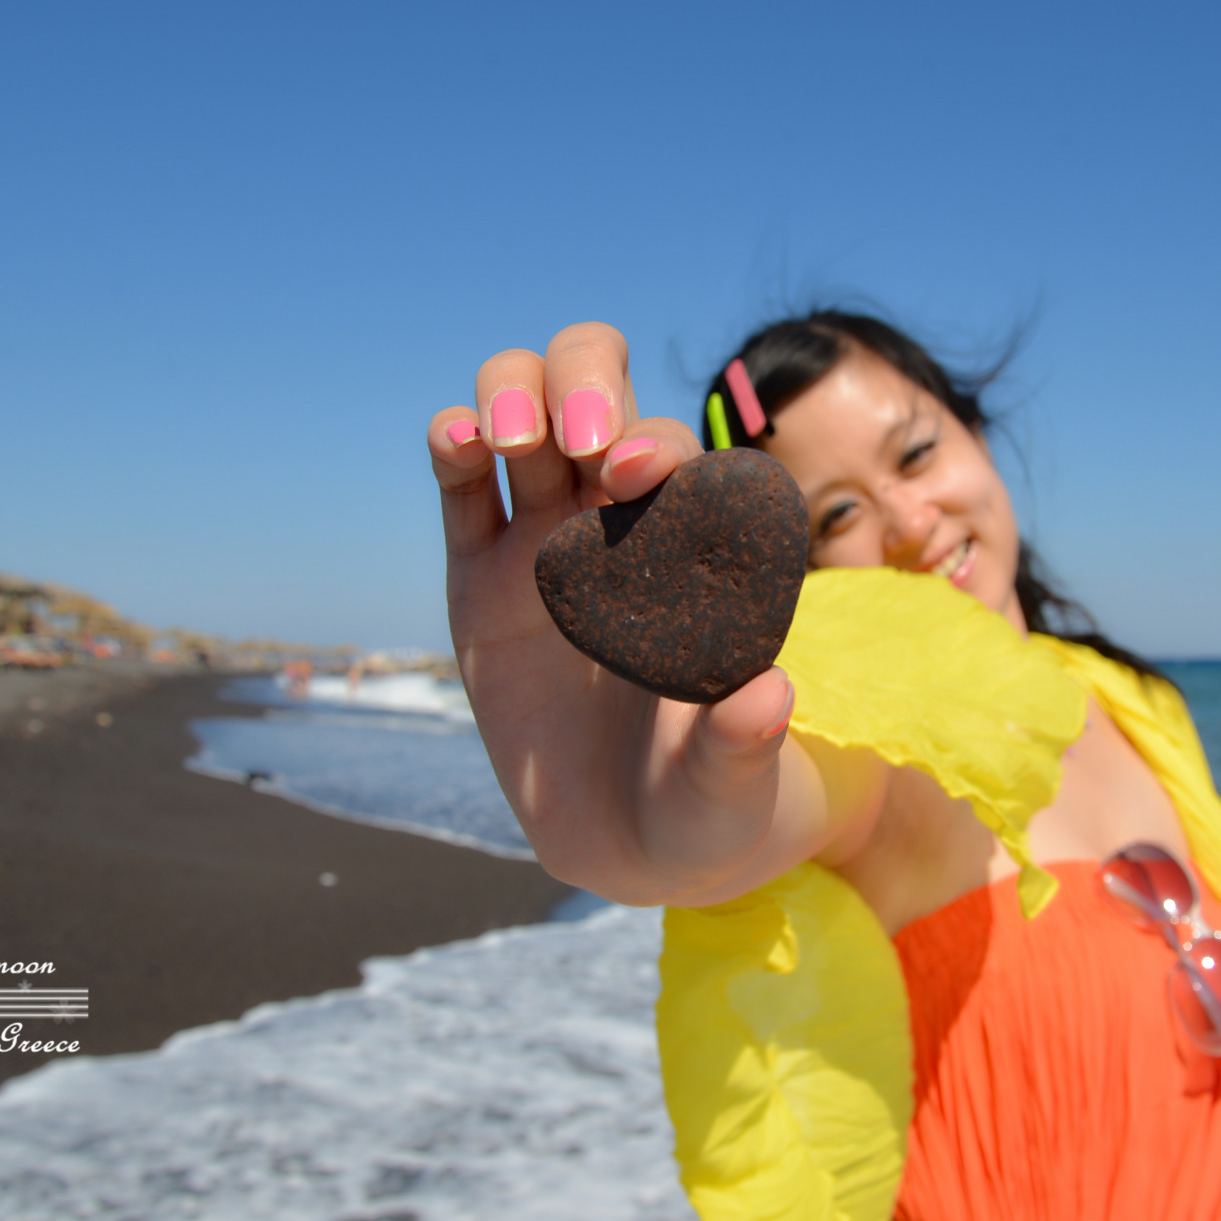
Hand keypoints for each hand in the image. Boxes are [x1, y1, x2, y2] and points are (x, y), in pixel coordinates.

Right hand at [427, 323, 831, 904]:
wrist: (635, 842)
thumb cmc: (707, 799)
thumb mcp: (731, 785)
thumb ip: (744, 744)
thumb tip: (767, 695)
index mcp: (699, 547)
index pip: (681, 454)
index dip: (660, 445)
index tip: (635, 478)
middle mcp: (623, 521)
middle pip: (599, 385)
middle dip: (585, 379)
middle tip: (580, 441)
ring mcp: (547, 537)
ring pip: (525, 406)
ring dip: (514, 391)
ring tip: (507, 439)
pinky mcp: (481, 572)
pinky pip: (463, 486)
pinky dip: (453, 439)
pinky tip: (457, 442)